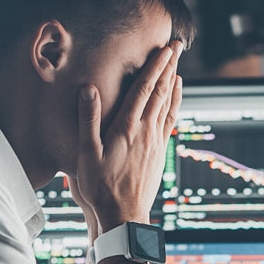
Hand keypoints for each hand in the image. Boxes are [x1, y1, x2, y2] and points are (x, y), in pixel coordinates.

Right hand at [70, 40, 182, 230]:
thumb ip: (88, 119)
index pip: (144, 89)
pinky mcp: (159, 152)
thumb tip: (88, 88)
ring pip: (168, 104)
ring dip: (173, 82)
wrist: (124, 216)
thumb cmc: (100, 187)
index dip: (154, 66)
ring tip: (177, 64)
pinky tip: (175, 95)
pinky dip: (174, 103)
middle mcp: (146, 131)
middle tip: (176, 46)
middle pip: (161, 91)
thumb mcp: (86, 153)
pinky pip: (170, 120)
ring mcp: (156, 142)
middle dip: (168, 66)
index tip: (164, 48)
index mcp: (127, 127)